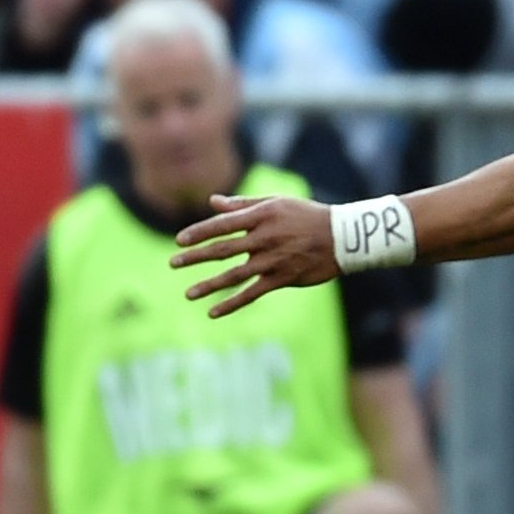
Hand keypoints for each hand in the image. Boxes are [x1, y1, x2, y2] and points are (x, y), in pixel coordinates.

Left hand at [170, 192, 334, 316]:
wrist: (341, 237)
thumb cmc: (306, 215)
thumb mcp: (275, 203)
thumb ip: (242, 205)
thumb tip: (212, 202)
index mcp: (260, 216)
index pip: (222, 224)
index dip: (199, 233)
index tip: (179, 241)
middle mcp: (263, 238)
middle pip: (222, 249)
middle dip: (195, 257)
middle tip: (172, 264)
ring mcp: (272, 260)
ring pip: (234, 275)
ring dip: (209, 285)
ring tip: (188, 294)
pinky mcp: (282, 278)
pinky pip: (252, 293)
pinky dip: (232, 304)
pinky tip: (213, 312)